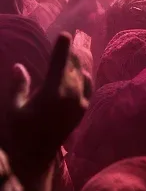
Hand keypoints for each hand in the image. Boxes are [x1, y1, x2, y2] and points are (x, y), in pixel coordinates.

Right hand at [7, 34, 90, 176]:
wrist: (35, 156)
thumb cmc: (20, 132)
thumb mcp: (14, 108)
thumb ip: (19, 86)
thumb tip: (19, 66)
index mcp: (53, 93)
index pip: (60, 64)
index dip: (62, 48)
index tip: (65, 34)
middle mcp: (71, 96)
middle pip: (73, 68)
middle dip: (70, 54)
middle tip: (67, 41)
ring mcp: (79, 104)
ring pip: (82, 77)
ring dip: (77, 65)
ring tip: (73, 54)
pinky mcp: (82, 111)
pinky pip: (87, 89)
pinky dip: (84, 78)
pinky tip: (81, 73)